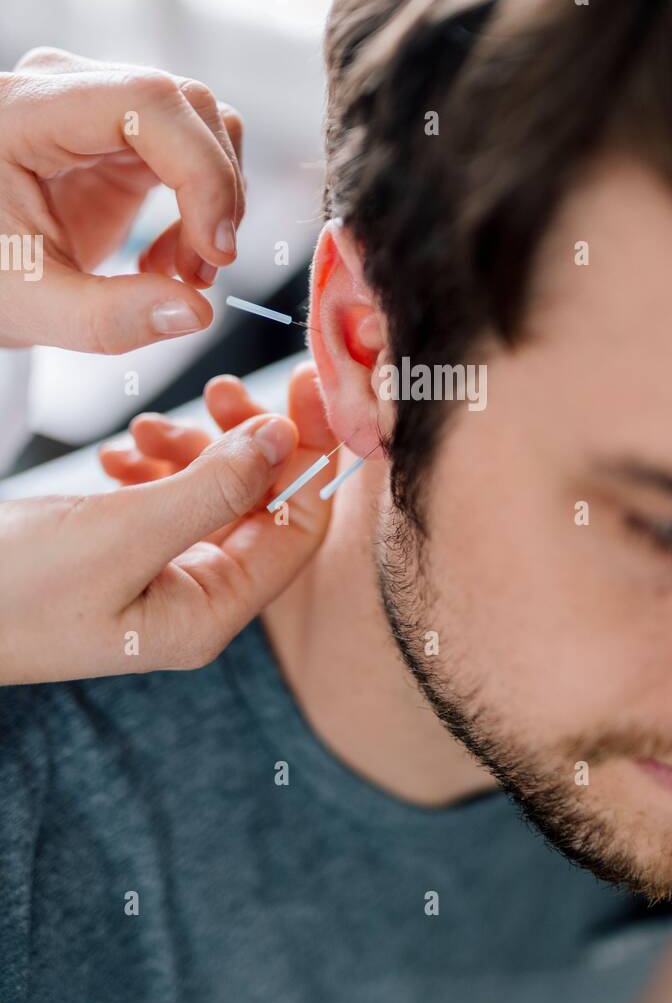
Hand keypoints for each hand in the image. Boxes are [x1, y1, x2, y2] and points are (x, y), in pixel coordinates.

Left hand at [0, 46, 244, 352]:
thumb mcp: (28, 303)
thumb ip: (107, 317)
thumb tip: (196, 312)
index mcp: (23, 111)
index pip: (145, 103)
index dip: (200, 171)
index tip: (215, 250)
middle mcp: (66, 92)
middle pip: (187, 106)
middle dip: (216, 193)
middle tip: (201, 274)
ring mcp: (100, 112)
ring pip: (204, 126)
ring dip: (216, 203)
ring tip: (182, 272)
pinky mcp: (123, 142)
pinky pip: (194, 155)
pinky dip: (201, 211)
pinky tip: (165, 260)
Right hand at [0, 364, 333, 683]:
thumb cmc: (11, 592)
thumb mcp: (121, 534)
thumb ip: (212, 487)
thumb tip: (286, 438)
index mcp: (208, 615)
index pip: (299, 530)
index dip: (310, 457)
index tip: (306, 388)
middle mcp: (194, 600)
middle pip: (261, 505)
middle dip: (247, 444)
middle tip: (221, 389)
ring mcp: (159, 576)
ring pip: (211, 492)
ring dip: (190, 448)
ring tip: (144, 426)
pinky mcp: (123, 553)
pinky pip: (165, 497)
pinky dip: (150, 464)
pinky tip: (118, 451)